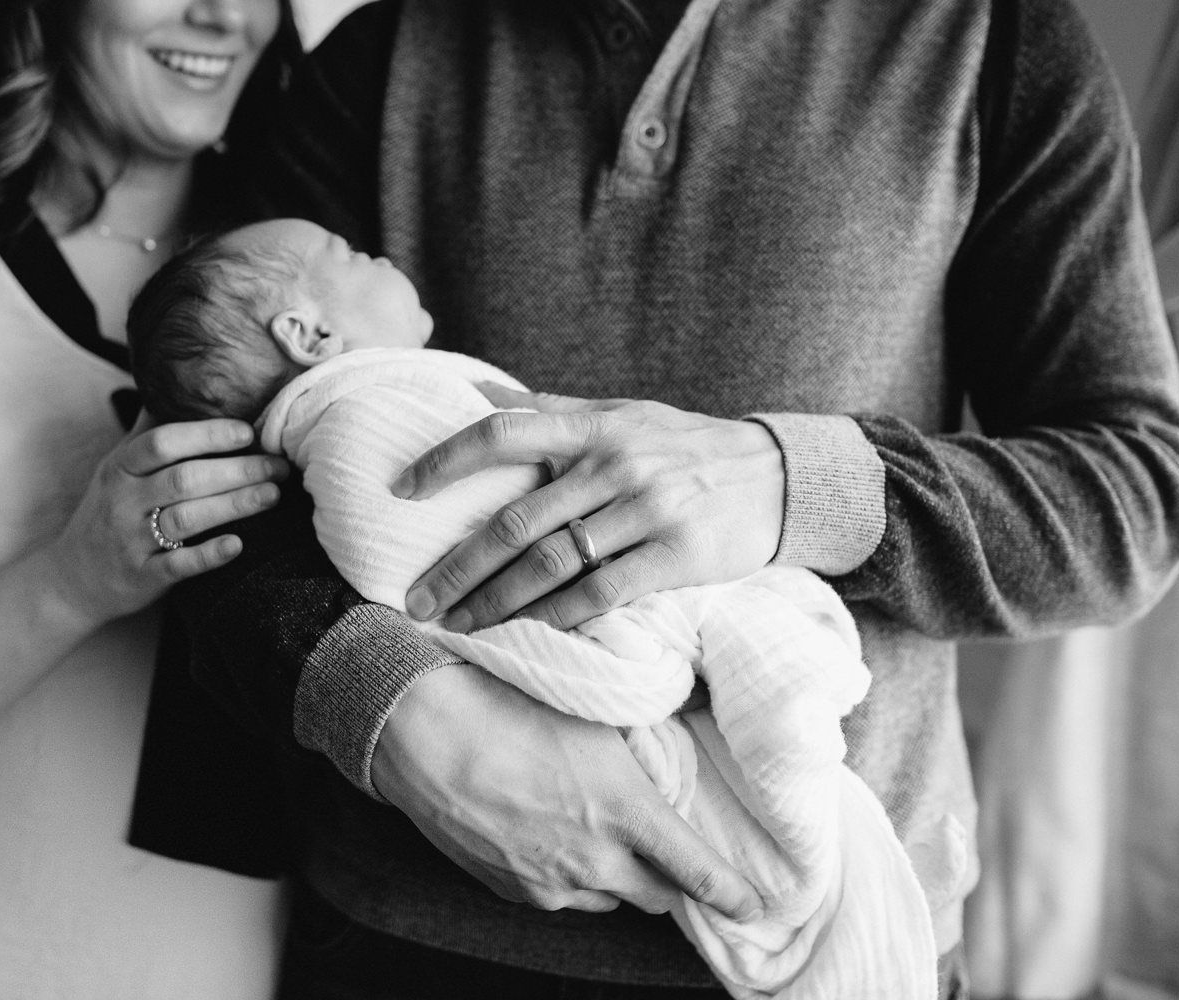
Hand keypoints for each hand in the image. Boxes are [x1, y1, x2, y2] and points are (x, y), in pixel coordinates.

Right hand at [50, 417, 287, 624]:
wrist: (72, 579)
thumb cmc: (109, 513)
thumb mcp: (117, 468)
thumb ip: (147, 431)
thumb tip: (176, 383)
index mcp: (121, 467)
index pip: (162, 443)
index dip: (207, 435)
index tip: (248, 432)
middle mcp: (123, 500)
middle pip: (184, 479)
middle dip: (237, 470)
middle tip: (278, 466)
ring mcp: (132, 540)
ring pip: (186, 519)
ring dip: (234, 505)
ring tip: (273, 495)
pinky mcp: (142, 577)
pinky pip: (178, 565)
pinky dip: (209, 555)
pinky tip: (237, 545)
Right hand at [372, 663, 761, 917]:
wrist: (425, 731)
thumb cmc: (509, 705)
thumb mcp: (593, 714)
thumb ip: (640, 749)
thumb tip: (669, 756)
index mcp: (626, 809)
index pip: (697, 870)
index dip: (732, 895)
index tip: (754, 906)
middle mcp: (595, 858)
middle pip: (658, 896)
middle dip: (668, 876)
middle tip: (663, 846)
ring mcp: (551, 882)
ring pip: (607, 897)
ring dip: (614, 873)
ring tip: (590, 825)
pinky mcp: (513, 891)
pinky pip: (560, 896)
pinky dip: (567, 875)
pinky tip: (546, 831)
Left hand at [393, 386, 783, 630]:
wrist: (777, 476)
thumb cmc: (685, 447)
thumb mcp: (624, 413)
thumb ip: (553, 410)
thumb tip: (479, 393)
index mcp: (594, 426)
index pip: (503, 432)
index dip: (446, 460)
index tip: (401, 489)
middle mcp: (614, 464)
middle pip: (515, 521)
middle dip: (458, 566)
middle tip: (417, 600)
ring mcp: (646, 510)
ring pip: (551, 564)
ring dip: (496, 602)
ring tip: (457, 627)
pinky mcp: (676, 555)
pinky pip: (602, 594)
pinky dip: (557, 618)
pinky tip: (525, 636)